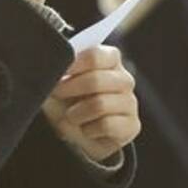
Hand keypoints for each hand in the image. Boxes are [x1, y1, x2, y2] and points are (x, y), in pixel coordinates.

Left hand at [43, 46, 139, 162]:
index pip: (95, 55)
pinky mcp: (132, 125)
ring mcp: (130, 103)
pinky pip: (106, 126)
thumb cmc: (68, 100)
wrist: (75, 132)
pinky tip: (86, 129)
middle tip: (56, 94)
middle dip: (69, 89)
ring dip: (76, 113)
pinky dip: (88, 130)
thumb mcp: (61, 82)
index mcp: (109, 60)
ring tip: (71, 116)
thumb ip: (62, 68)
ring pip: (99, 105)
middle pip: (95, 80)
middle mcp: (124, 79)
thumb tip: (55, 65)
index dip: (73, 63)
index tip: (58, 72)